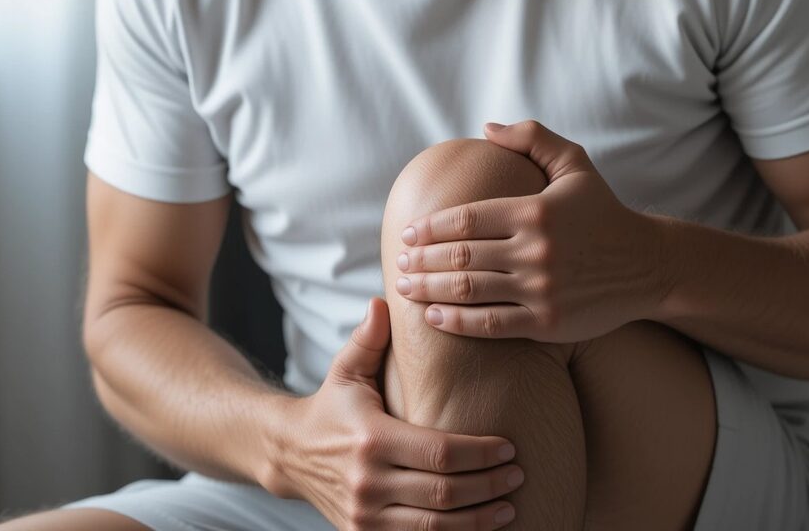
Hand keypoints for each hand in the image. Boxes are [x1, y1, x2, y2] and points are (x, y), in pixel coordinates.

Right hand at [273, 297, 521, 529]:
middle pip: (444, 493)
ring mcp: (365, 516)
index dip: (480, 454)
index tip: (508, 447)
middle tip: (518, 474)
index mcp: (372, 438)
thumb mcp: (346, 369)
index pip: (440, 451)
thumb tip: (384, 300)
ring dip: (478, 520)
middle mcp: (368, 482)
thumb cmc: (330, 405)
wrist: (290, 453)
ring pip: (435, 528)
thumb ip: (368, 337)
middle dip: (488, 487)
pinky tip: (478, 528)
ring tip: (509, 507)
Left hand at [394, 119, 668, 341]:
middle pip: (460, 256)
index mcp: (534, 211)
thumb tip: (485, 128)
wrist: (648, 265)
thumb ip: (531, 137)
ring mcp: (542, 289)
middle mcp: (535, 251)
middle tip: (398, 261)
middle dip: (422, 260)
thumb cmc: (603, 211)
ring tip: (406, 287)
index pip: (466, 218)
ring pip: (469, 290)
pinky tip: (433, 316)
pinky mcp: (549, 322)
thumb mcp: (574, 163)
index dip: (431, 227)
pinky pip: (491, 325)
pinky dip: (456, 322)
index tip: (409, 233)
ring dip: (429, 289)